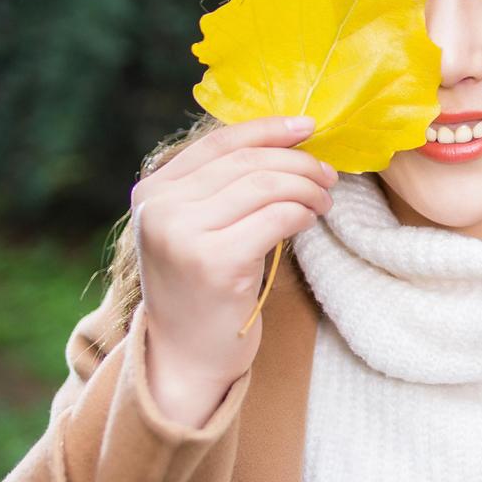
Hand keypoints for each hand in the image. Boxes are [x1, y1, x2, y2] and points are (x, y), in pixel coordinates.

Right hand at [129, 115, 336, 419]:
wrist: (186, 355)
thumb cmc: (204, 285)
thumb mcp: (199, 226)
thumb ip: (223, 185)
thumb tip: (289, 140)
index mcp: (153, 191)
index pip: (218, 143)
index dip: (268, 130)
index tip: (308, 127)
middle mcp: (160, 209)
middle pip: (248, 162)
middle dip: (298, 163)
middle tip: (328, 177)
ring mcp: (183, 235)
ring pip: (266, 186)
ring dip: (306, 189)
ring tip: (323, 202)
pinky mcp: (214, 262)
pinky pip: (276, 217)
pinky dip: (301, 214)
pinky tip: (308, 222)